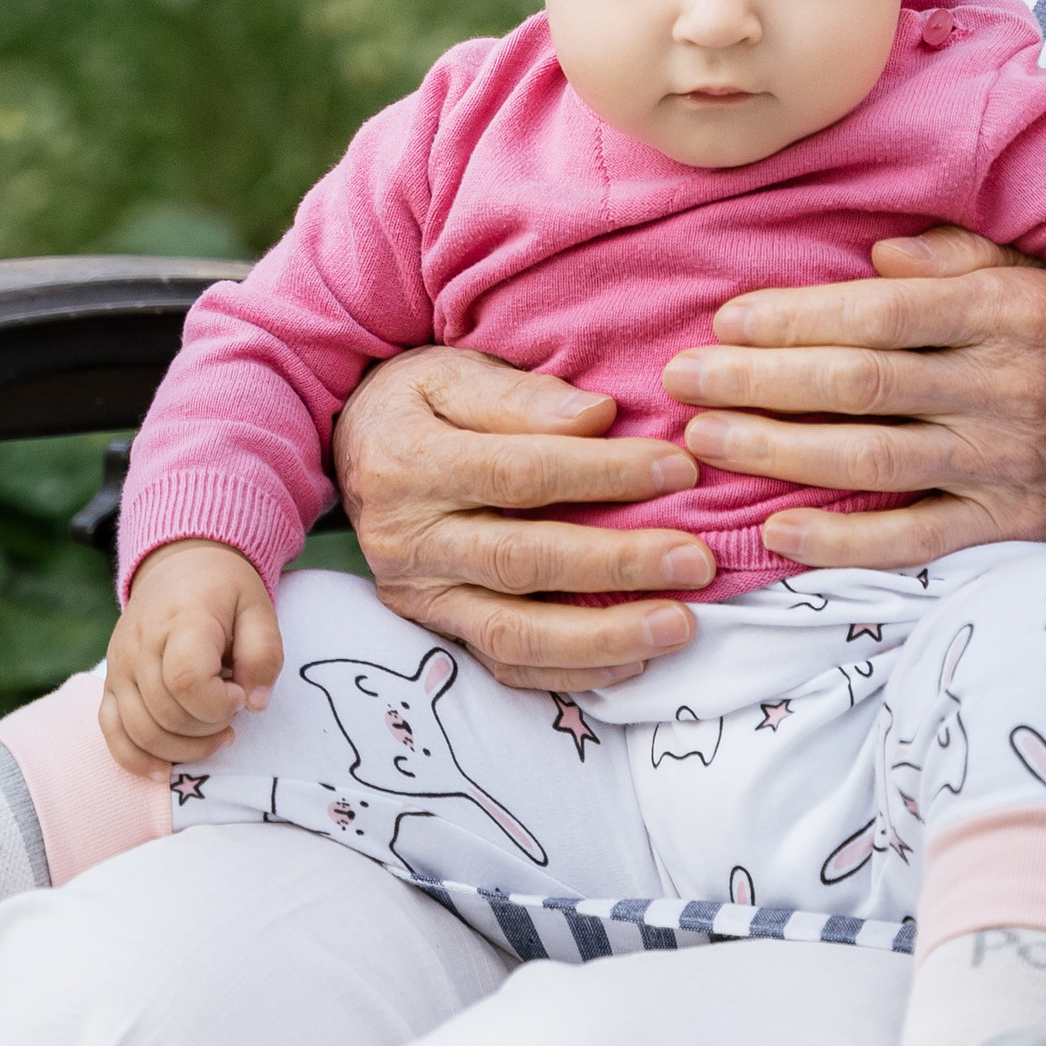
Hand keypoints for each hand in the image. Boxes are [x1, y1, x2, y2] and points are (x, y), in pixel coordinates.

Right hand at [101, 538, 282, 771]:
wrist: (179, 565)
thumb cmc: (225, 590)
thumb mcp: (259, 608)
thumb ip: (265, 654)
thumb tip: (255, 703)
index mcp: (182, 619)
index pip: (186, 680)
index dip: (218, 704)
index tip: (240, 696)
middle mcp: (141, 644)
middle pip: (165, 714)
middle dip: (207, 730)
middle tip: (233, 715)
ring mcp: (119, 664)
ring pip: (140, 731)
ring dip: (182, 749)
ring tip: (214, 737)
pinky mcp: (110, 681)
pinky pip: (110, 731)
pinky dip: (134, 758)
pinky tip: (163, 769)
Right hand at [333, 346, 713, 692]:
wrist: (350, 450)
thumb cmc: (418, 403)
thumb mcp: (452, 372)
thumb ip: (521, 396)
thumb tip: (597, 416)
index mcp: (413, 464)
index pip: (520, 474)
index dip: (603, 474)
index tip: (679, 468)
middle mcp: (410, 540)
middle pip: (522, 561)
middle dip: (617, 565)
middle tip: (695, 560)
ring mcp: (420, 595)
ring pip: (512, 634)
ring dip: (602, 639)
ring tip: (679, 626)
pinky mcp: (436, 629)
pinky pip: (504, 666)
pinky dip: (571, 673)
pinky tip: (634, 661)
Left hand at [669, 227, 1045, 574]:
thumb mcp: (1038, 279)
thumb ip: (960, 256)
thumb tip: (876, 249)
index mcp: (1010, 312)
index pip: (884, 312)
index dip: (798, 318)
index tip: (726, 320)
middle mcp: (1007, 387)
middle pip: (863, 384)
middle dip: (762, 382)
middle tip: (684, 380)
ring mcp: (1005, 464)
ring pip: (874, 459)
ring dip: (779, 451)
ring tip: (704, 440)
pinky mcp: (1004, 528)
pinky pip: (913, 540)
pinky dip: (843, 540)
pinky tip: (778, 530)